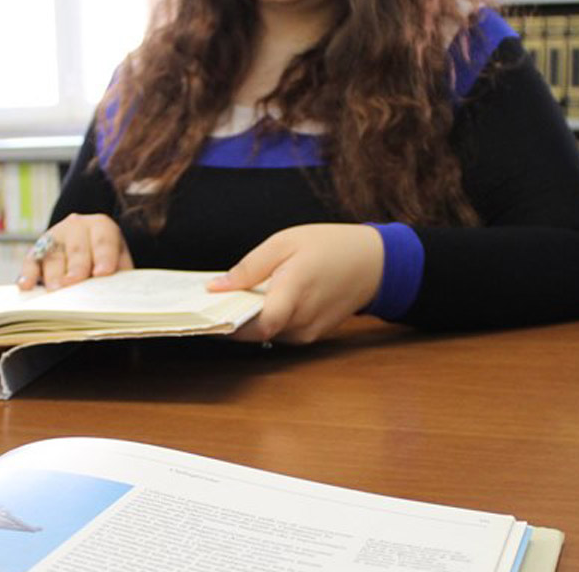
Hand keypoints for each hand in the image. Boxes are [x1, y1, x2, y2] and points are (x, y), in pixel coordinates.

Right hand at [16, 213, 132, 290]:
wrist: (86, 245)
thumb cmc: (106, 258)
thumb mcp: (119, 259)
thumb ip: (120, 272)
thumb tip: (118, 292)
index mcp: (101, 227)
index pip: (103, 241)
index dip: (104, 257)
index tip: (101, 273)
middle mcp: (76, 227)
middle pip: (77, 249)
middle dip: (75, 267)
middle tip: (73, 283)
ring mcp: (54, 237)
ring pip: (53, 257)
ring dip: (53, 275)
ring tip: (54, 291)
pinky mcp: (36, 250)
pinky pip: (30, 262)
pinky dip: (27, 274)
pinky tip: (26, 286)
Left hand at [207, 224, 383, 344]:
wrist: (374, 263)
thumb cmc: (331, 246)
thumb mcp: (285, 242)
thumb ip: (249, 267)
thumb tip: (215, 287)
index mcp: (294, 293)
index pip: (256, 325)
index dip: (226, 324)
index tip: (204, 312)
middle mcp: (302, 320)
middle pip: (255, 331)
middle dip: (231, 317)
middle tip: (209, 300)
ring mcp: (308, 332)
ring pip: (266, 333)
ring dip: (248, 318)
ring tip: (233, 296)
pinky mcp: (312, 335)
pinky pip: (280, 331)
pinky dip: (266, 319)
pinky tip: (260, 300)